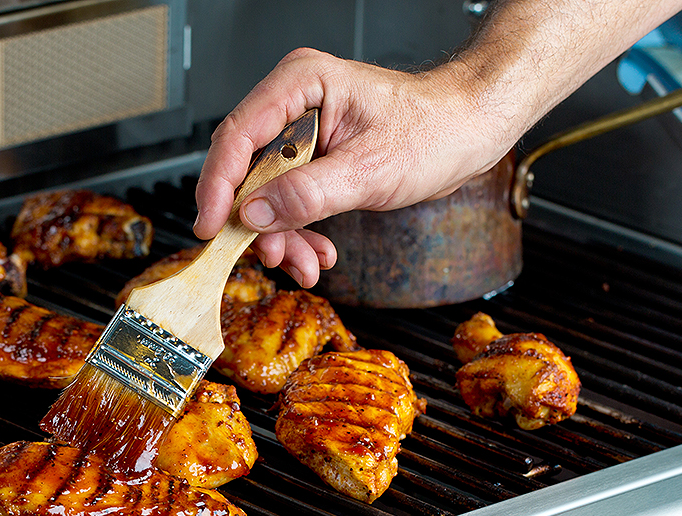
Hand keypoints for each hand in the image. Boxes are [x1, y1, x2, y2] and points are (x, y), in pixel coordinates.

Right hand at [193, 48, 525, 287]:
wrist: (470, 133)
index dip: (218, 186)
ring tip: (305, 264)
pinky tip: (318, 253)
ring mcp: (302, 135)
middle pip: (245, 170)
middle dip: (257, 222)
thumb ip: (308, 193)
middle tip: (271, 256)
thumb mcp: (370, 169)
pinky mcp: (314, 161)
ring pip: (265, 195)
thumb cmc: (435, 129)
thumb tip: (254, 214)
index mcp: (301, 85)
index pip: (237, 136)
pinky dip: (299, 232)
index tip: (211, 226)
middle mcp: (294, 106)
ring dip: (281, 236)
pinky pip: (288, 202)